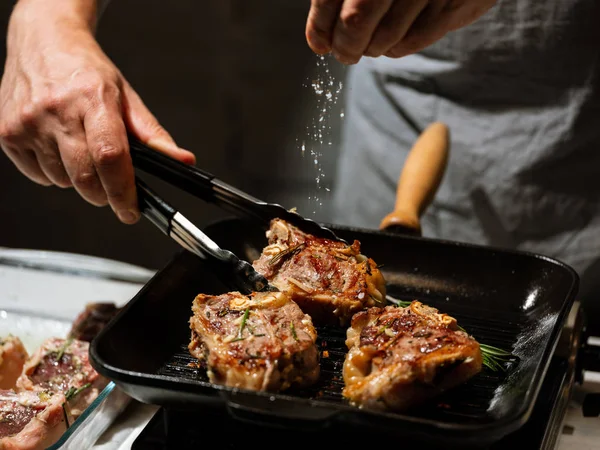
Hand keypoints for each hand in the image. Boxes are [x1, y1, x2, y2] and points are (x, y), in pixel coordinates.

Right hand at [0, 1, 195, 223]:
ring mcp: (28, 123)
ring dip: (77, 180)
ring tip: (80, 150)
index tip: (131, 210)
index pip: (111, 157)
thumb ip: (154, 135)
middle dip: (103, 194)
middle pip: (84, 178)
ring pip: (61, 181)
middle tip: (111, 187)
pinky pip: (38, 176)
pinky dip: (53, 173)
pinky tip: (58, 148)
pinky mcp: (7, 132)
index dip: (122, 191)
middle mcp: (57, 111)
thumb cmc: (87, 71)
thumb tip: (184, 161)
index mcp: (93, 100)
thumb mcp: (127, 98)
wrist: (42, 41)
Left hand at [305, 0, 496, 63]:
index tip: (319, 43)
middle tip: (344, 53)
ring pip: (384, 36)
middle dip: (345, 46)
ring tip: (369, 45)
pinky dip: (396, 48)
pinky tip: (392, 42)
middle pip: (355, 21)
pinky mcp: (454, 4)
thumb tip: (320, 38)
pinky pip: (413, 40)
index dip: (320, 24)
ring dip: (371, 48)